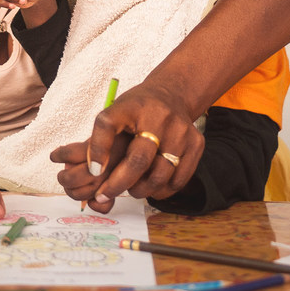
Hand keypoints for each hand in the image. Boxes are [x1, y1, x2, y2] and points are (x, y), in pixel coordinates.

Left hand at [50, 83, 204, 211]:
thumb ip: (101, 139)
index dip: (97, 151)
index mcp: (134, 106)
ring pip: (161, 175)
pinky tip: (152, 189)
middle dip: (119, 183)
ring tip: (131, 191)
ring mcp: (183, 131)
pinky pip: (179, 179)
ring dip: (142, 190)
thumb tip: (91, 172)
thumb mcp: (115, 113)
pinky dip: (163, 190)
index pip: (108, 125)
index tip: (93, 172)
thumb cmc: (136, 110)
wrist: (172, 95)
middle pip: (138, 161)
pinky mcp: (197, 144)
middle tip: (106, 195)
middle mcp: (161, 117)